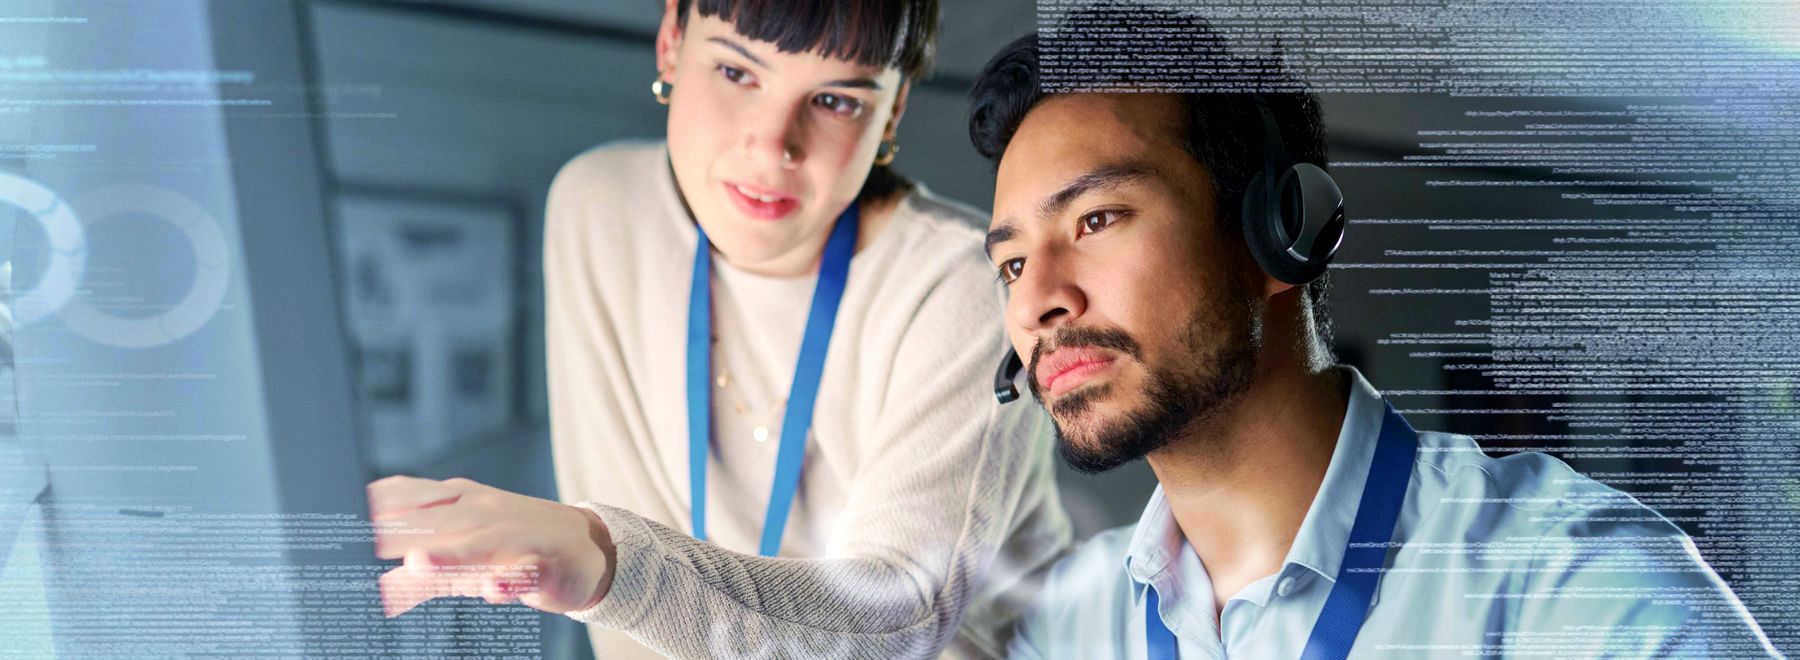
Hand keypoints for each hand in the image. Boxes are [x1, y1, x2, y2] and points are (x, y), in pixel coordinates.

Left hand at [366, 475, 614, 616]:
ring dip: (451, 553)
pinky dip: (512, 579)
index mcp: (460, 501)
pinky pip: (527, 572)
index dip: (375, 508)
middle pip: (437, 522)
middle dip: (399, 532)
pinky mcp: (546, 565)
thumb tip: (378, 592)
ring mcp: (517, 536)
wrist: (590, 547)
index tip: (336, 518)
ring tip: (418, 563)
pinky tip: (495, 589)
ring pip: (481, 544)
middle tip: (358, 544)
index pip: (410, 498)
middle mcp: (485, 512)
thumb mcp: (466, 557)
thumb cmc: (517, 547)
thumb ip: (423, 574)